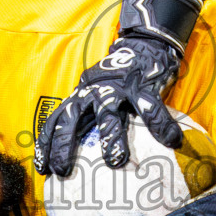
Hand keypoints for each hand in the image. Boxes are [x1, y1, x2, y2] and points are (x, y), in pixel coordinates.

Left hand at [34, 34, 183, 175]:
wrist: (145, 44)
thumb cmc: (120, 79)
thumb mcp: (98, 94)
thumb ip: (91, 116)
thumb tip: (85, 156)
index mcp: (80, 95)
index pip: (56, 120)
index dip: (47, 145)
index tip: (43, 170)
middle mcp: (93, 90)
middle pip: (71, 118)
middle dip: (64, 146)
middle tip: (64, 172)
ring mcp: (117, 87)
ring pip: (108, 114)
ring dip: (110, 139)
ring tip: (116, 162)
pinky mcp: (141, 83)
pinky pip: (151, 107)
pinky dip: (162, 125)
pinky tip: (172, 141)